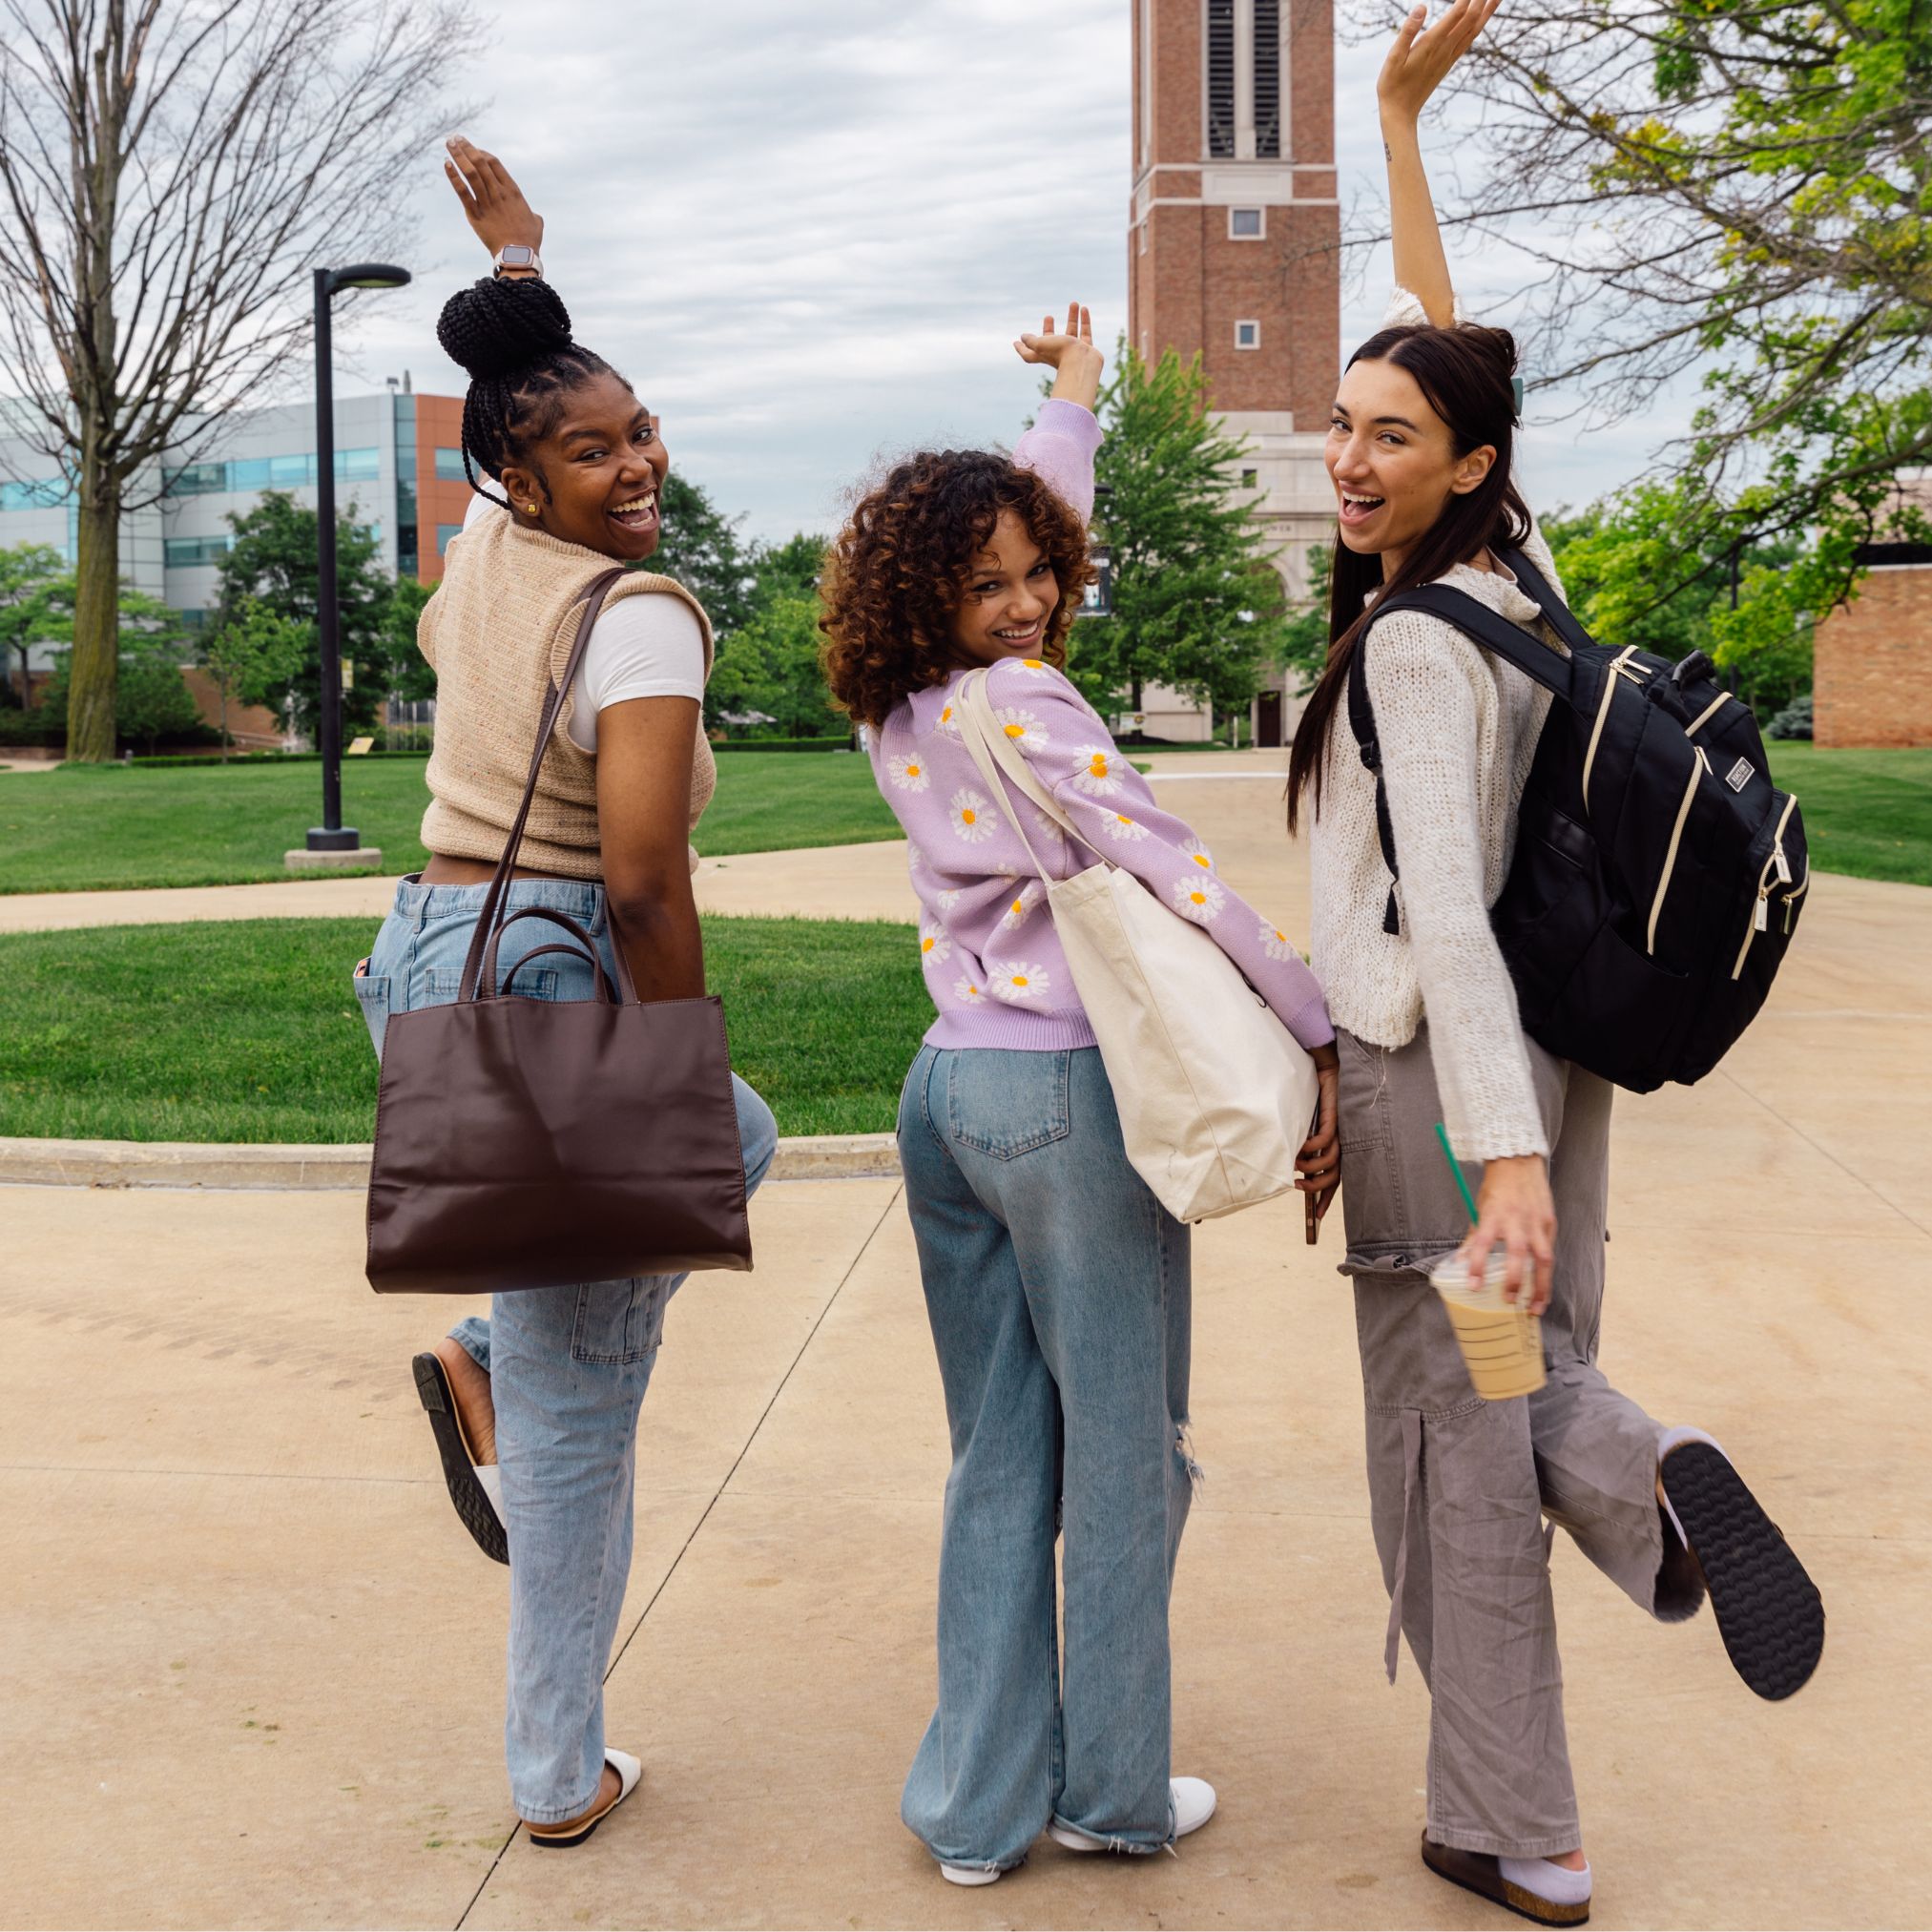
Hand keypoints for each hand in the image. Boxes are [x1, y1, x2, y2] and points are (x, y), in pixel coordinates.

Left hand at [444, 136, 543, 265]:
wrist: (518, 256)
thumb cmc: (529, 241)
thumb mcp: (536, 222)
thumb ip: (533, 214)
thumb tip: (534, 216)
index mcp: (513, 192)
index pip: (495, 163)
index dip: (482, 153)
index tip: (473, 149)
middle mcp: (499, 193)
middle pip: (480, 163)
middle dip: (466, 148)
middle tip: (455, 138)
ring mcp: (487, 203)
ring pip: (470, 173)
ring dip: (458, 155)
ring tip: (449, 143)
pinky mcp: (476, 214)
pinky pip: (462, 192)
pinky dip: (453, 177)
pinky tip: (446, 164)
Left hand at [1016, 302, 1103, 410]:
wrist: (1082, 362)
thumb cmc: (1059, 353)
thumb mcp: (1039, 345)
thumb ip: (1030, 341)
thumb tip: (1023, 337)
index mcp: (1044, 355)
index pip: (1029, 354)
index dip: (1022, 349)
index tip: (1015, 342)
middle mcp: (1058, 354)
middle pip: (1052, 340)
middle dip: (1049, 329)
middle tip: (1048, 317)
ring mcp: (1073, 352)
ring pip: (1072, 332)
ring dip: (1073, 318)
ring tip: (1074, 303)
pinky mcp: (1086, 349)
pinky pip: (1085, 332)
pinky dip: (1085, 321)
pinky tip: (1084, 309)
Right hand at [1296, 1045, 1340, 1239]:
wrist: (1326, 1067)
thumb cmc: (1317, 1096)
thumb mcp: (1309, 1124)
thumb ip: (1306, 1143)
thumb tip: (1292, 1162)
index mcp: (1339, 1145)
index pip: (1335, 1178)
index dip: (1326, 1198)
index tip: (1316, 1217)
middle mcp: (1343, 1142)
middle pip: (1334, 1175)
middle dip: (1316, 1188)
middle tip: (1298, 1188)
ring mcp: (1340, 1131)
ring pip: (1329, 1162)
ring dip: (1309, 1168)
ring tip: (1294, 1165)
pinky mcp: (1334, 1120)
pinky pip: (1323, 1141)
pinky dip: (1310, 1148)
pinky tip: (1299, 1146)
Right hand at [1376, 0, 1500, 126]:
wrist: (1400, 113)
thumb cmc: (1392, 85)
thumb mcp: (1393, 58)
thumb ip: (1408, 31)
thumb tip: (1422, 7)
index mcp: (1432, 44)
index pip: (1457, 13)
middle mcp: (1446, 49)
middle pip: (1471, 18)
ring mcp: (1450, 56)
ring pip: (1475, 29)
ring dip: (1488, 11)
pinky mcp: (1449, 62)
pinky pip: (1469, 39)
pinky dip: (1479, 24)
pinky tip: (1482, 17)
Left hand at [1460, 1152, 1554, 1313]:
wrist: (1519, 1164)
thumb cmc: (1497, 1188)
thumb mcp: (1480, 1209)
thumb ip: (1474, 1237)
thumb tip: (1459, 1262)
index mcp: (1493, 1215)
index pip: (1482, 1242)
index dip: (1477, 1265)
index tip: (1474, 1286)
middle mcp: (1516, 1220)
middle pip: (1518, 1254)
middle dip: (1515, 1280)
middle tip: (1509, 1301)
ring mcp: (1536, 1222)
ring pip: (1544, 1258)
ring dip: (1540, 1286)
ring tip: (1535, 1308)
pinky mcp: (1550, 1223)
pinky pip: (1550, 1251)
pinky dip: (1546, 1272)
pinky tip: (1542, 1288)